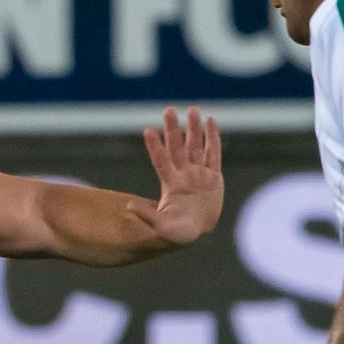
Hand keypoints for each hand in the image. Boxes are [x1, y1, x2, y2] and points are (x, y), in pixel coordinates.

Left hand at [136, 107, 223, 246]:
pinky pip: (214, 154)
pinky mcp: (214, 177)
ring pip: (196, 146)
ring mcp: (198, 174)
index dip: (156, 146)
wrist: (196, 233)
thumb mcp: (161, 227)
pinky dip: (213, 138)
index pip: (161, 160)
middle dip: (173, 129)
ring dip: (194, 129)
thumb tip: (129, 206)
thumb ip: (147, 215)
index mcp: (171, 185)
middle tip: (169, 110)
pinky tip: (210, 122)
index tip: (148, 130)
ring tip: (192, 110)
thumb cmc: (176, 233)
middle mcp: (183, 175)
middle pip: (178, 147)